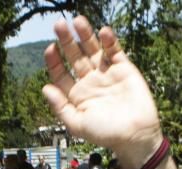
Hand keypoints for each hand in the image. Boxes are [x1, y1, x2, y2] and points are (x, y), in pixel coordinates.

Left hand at [43, 17, 162, 167]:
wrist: (136, 136)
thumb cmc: (106, 134)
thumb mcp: (78, 124)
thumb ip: (60, 107)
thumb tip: (45, 88)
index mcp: (75, 94)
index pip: (60, 73)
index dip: (54, 61)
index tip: (50, 49)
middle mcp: (89, 81)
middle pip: (75, 56)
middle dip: (66, 41)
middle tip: (59, 25)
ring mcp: (106, 73)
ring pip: (93, 49)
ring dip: (85, 35)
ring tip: (78, 21)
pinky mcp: (124, 68)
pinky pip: (114, 51)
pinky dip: (109, 41)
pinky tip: (102, 32)